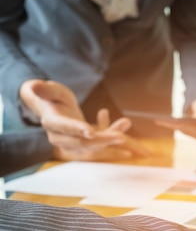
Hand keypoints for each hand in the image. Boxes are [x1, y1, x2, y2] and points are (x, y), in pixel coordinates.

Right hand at [19, 80, 148, 160]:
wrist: (54, 109)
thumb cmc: (52, 97)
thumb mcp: (51, 91)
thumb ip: (46, 90)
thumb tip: (34, 85)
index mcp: (52, 123)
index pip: (65, 128)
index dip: (78, 130)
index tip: (92, 132)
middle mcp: (62, 137)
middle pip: (83, 143)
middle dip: (103, 141)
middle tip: (122, 137)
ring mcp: (74, 143)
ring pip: (95, 145)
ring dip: (112, 138)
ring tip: (126, 124)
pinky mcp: (86, 143)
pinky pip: (101, 142)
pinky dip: (113, 134)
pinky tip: (125, 124)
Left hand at [156, 96, 195, 140]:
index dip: (194, 127)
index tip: (182, 123)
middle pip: (192, 131)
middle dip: (180, 126)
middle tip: (167, 121)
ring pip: (184, 131)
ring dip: (172, 126)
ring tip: (160, 121)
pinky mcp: (191, 134)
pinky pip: (180, 129)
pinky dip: (171, 125)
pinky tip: (161, 121)